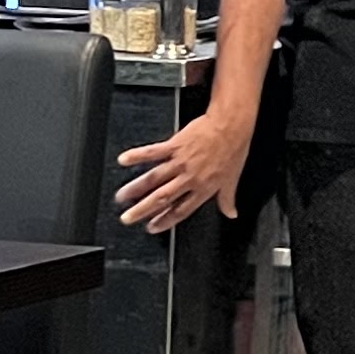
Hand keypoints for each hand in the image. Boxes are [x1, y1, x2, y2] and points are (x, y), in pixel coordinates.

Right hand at [117, 108, 252, 233]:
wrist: (230, 125)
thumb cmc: (233, 149)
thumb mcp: (232, 179)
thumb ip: (227, 199)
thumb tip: (231, 213)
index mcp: (203, 188)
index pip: (180, 210)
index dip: (165, 221)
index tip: (152, 227)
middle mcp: (189, 178)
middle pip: (162, 198)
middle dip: (142, 210)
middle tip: (127, 218)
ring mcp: (180, 162)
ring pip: (154, 178)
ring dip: (136, 188)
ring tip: (121, 196)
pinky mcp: (174, 145)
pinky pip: (153, 152)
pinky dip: (137, 155)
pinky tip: (124, 160)